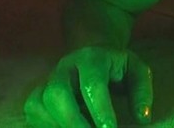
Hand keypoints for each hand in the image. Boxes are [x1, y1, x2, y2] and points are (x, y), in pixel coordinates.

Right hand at [25, 46, 152, 126]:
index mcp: (91, 59)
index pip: (92, 84)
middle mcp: (64, 68)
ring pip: (38, 106)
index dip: (100, 110)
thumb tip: (142, 117)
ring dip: (57, 127)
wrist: (91, 53)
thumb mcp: (136, 71)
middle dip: (73, 122)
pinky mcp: (36, 96)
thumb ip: (142, 92)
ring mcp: (46, 82)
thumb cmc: (117, 67)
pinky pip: (32, 116)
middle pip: (57, 94)